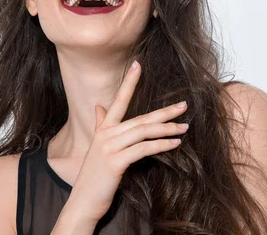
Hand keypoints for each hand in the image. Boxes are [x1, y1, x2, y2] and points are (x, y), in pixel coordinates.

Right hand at [66, 60, 187, 222]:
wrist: (83, 202)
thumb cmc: (94, 176)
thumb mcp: (96, 147)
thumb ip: (99, 124)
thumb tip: (99, 106)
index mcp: (103, 129)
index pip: (118, 100)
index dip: (128, 82)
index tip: (138, 65)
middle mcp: (106, 134)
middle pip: (140, 117)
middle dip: (163, 111)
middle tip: (183, 105)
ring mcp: (110, 147)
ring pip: (143, 131)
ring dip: (166, 128)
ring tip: (184, 126)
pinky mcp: (116, 162)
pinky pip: (143, 149)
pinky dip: (161, 145)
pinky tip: (174, 143)